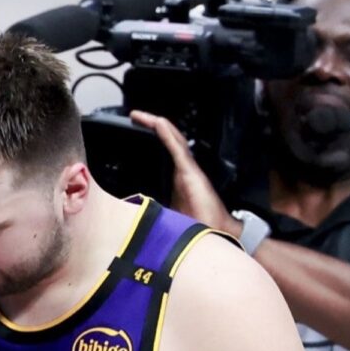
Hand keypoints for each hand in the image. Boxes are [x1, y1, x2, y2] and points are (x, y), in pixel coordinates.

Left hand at [129, 111, 233, 232]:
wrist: (215, 235)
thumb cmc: (197, 228)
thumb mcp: (168, 216)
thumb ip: (154, 209)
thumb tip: (135, 211)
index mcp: (178, 179)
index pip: (164, 152)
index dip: (152, 140)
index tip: (134, 132)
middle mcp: (184, 170)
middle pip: (167, 141)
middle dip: (151, 127)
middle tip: (134, 117)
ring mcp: (188, 170)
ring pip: (172, 140)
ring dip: (157, 125)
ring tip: (140, 115)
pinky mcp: (190, 173)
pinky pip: (176, 148)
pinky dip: (167, 134)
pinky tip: (157, 123)